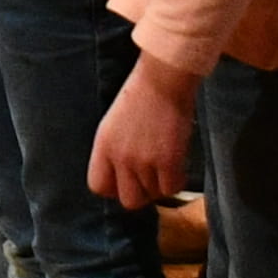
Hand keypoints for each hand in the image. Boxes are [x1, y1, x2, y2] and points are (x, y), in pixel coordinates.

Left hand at [87, 55, 201, 207]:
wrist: (163, 78)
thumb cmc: (141, 95)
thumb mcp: (114, 124)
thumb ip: (114, 151)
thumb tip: (123, 177)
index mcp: (103, 146)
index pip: (99, 186)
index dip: (115, 188)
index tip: (127, 181)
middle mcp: (120, 157)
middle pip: (128, 200)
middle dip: (142, 193)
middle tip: (152, 178)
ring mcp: (143, 161)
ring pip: (153, 194)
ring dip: (161, 183)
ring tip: (166, 162)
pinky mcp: (168, 161)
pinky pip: (172, 189)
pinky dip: (177, 180)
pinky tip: (178, 165)